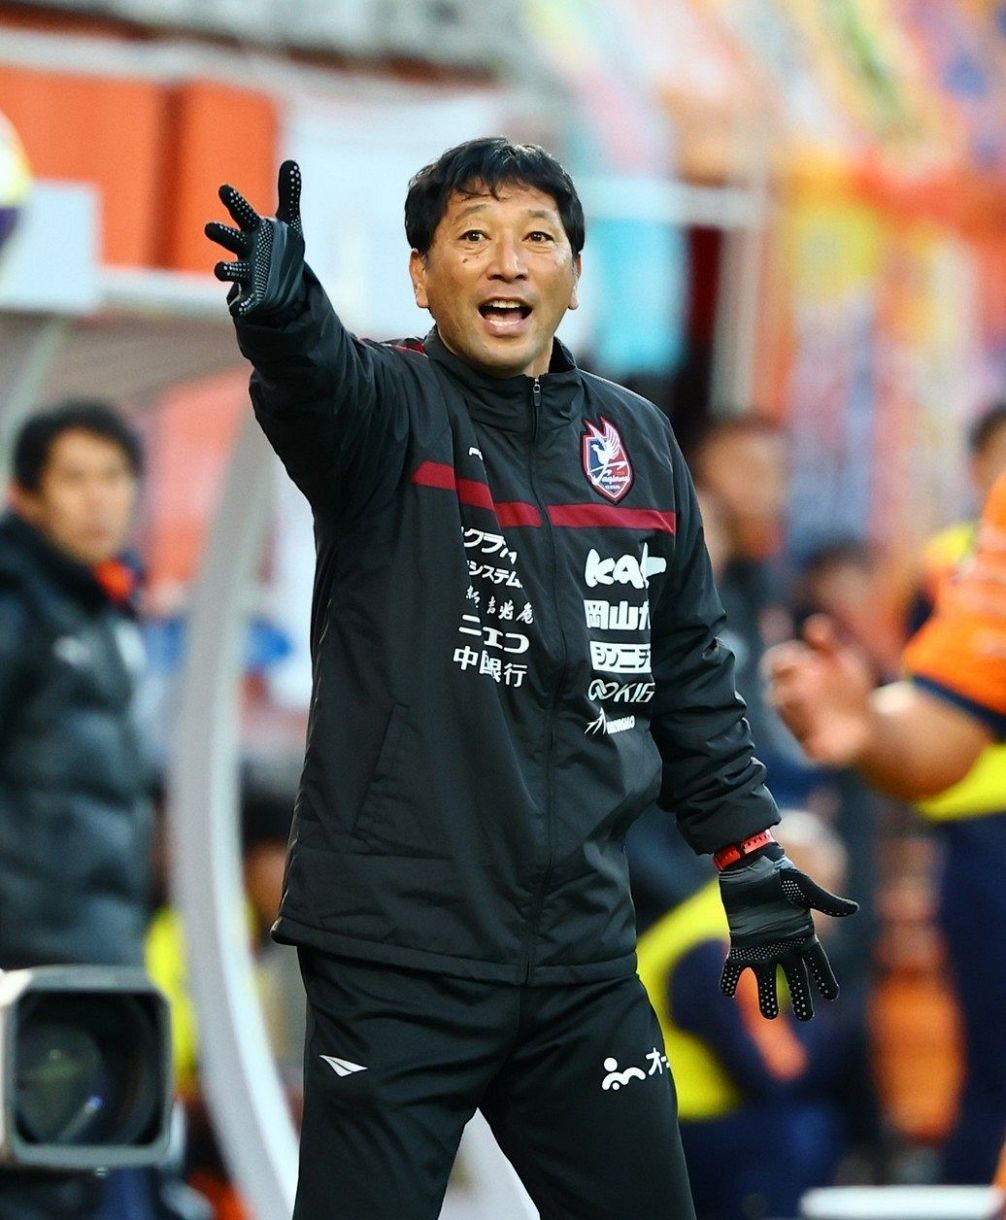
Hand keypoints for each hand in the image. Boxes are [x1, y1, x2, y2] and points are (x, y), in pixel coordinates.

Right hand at [205, 160, 304, 318]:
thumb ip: (289, 194)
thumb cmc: (279, 248)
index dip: (235, 202)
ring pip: (231, 270)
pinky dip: (241, 306)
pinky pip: (245, 301)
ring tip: (219, 270)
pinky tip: (237, 310)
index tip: (224, 190)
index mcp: (255, 230)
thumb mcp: (290, 222)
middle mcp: (246, 249)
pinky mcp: (252, 295)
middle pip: (231, 239)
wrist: (281, 285)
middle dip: (222, 234)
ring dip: (225, 269)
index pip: (243, 213)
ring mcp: (247, 273)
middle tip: (210, 228)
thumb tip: (292, 163)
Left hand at [719, 846, 857, 1020]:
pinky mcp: (739, 943)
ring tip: (768, 1016)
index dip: (825, 979)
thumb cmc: (778, 872)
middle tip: (806, 1018)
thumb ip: (824, 901)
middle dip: (801, 998)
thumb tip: (854, 909)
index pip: (817, 963)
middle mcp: (783, 945)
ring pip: (767, 979)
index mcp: (802, 934)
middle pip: (795, 978)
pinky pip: (735, 967)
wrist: (748, 864)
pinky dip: (730, 979)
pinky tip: (726, 991)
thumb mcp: (802, 886)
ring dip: (766, 997)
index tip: (832, 996)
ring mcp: (761, 946)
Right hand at [764, 614, 874, 765]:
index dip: (781, 661)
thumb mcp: (842, 662)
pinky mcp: (815, 749)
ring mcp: (800, 725)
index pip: (775, 664)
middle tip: (805, 682)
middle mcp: (790, 701)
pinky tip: (821, 746)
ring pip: (791, 719)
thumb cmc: (846, 688)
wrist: (866, 724)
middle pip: (778, 693)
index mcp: (791, 676)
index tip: (798, 660)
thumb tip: (816, 625)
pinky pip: (811, 751)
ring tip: (812, 706)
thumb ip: (828, 644)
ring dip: (799, 713)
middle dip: (788, 688)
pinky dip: (815, 749)